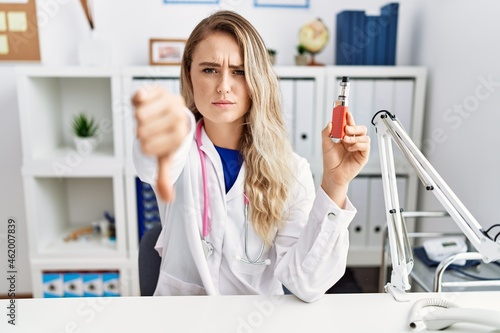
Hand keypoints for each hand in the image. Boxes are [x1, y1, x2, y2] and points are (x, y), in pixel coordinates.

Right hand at [132, 85, 188, 201]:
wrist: (172, 109)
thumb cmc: (166, 135)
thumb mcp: (166, 155)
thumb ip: (164, 176)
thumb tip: (168, 199)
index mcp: (180, 134)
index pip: (147, 147)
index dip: (144, 146)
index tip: (153, 142)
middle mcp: (177, 116)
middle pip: (141, 131)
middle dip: (141, 132)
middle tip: (151, 128)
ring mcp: (168, 100)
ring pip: (138, 116)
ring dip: (138, 118)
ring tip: (150, 117)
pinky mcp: (157, 89)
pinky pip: (137, 98)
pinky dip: (136, 102)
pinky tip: (145, 103)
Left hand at [321, 112, 369, 206]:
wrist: (333, 174)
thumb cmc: (330, 161)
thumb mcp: (325, 144)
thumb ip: (326, 133)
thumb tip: (330, 123)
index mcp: (345, 137)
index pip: (350, 124)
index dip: (348, 117)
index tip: (345, 112)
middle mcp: (354, 141)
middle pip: (361, 128)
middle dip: (354, 126)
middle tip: (346, 128)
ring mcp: (359, 148)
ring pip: (365, 136)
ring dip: (355, 136)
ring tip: (345, 141)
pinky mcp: (363, 155)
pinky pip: (366, 146)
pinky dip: (358, 144)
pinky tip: (350, 148)